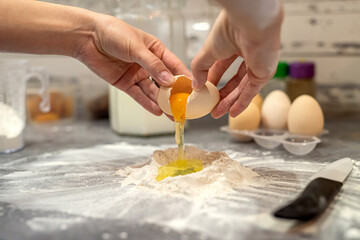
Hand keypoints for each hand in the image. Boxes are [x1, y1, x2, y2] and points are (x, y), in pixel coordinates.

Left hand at [75, 16, 189, 115]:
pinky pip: (139, 96)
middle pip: (164, 82)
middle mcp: (148, 64)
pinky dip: (147, 104)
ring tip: (172, 114)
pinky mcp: (125, 83)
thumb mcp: (137, 47)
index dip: (183, 77)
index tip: (193, 89)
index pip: (174, 65)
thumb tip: (169, 81)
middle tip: (184, 107)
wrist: (87, 38)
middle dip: (174, 95)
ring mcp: (137, 74)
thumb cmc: (113, 33)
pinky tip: (157, 111)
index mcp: (155, 50)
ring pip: (152, 91)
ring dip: (162, 103)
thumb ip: (153, 65)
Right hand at [191, 1, 282, 117]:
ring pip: (241, 88)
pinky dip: (242, 103)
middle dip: (221, 95)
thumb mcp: (207, 51)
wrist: (250, 24)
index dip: (212, 81)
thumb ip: (200, 69)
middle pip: (233, 80)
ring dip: (229, 102)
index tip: (204, 92)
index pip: (221, 67)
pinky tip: (232, 112)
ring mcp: (257, 65)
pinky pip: (252, 91)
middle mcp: (247, 55)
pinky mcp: (264, 73)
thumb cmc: (230, 29)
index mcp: (233, 45)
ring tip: (217, 113)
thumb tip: (196, 85)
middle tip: (212, 107)